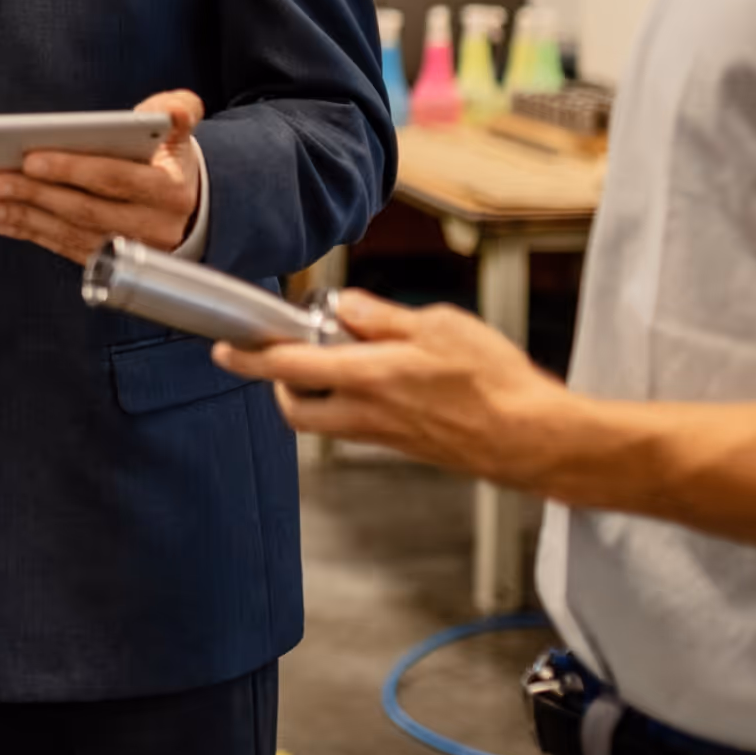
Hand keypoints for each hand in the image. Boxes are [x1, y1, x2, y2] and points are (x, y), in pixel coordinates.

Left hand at [0, 90, 205, 264]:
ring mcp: (129, 251)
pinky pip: (64, 248)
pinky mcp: (108, 262)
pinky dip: (30, 232)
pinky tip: (3, 218)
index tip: (31, 159)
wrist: (186, 211)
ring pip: (70, 233)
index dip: (71, 169)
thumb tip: (170, 112)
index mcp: (169, 191)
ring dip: (25, 216)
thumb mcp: (178, 135)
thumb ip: (176, 113)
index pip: (114, 179)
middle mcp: (152, 227)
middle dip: (36, 194)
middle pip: (85, 210)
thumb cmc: (169, 162)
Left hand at [212, 289, 568, 483]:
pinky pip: (356, 426)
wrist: (530, 438)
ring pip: (324, 420)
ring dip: (316, 393)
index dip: (250, 358)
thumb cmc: (493, 382)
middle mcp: (367, 413)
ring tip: (340, 359)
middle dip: (278, 385)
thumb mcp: (439, 327)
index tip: (225, 349)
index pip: (290, 367)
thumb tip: (346, 308)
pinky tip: (379, 379)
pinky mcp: (403, 446)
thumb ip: (383, 318)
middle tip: (285, 357)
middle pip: (295, 409)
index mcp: (369, 378)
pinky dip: (349, 403)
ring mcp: (384, 435)